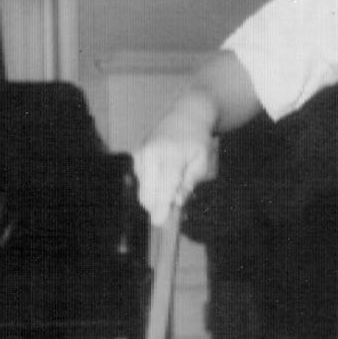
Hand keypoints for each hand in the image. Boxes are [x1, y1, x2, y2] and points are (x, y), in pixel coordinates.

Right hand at [134, 111, 217, 229]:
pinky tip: (164, 174)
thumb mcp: (202, 162)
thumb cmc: (197, 140)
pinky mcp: (135, 155)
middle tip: (173, 206)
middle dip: (157, 206)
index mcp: (169, 157)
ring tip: (172, 182)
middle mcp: (149, 155)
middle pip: (146, 193)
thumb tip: (177, 201)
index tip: (159, 223)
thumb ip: (189, 182)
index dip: (161, 208)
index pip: (162, 189)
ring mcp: (140, 154)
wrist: (186, 115)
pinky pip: (141, 179)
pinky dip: (151, 184)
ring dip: (155, 195)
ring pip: (142, 188)